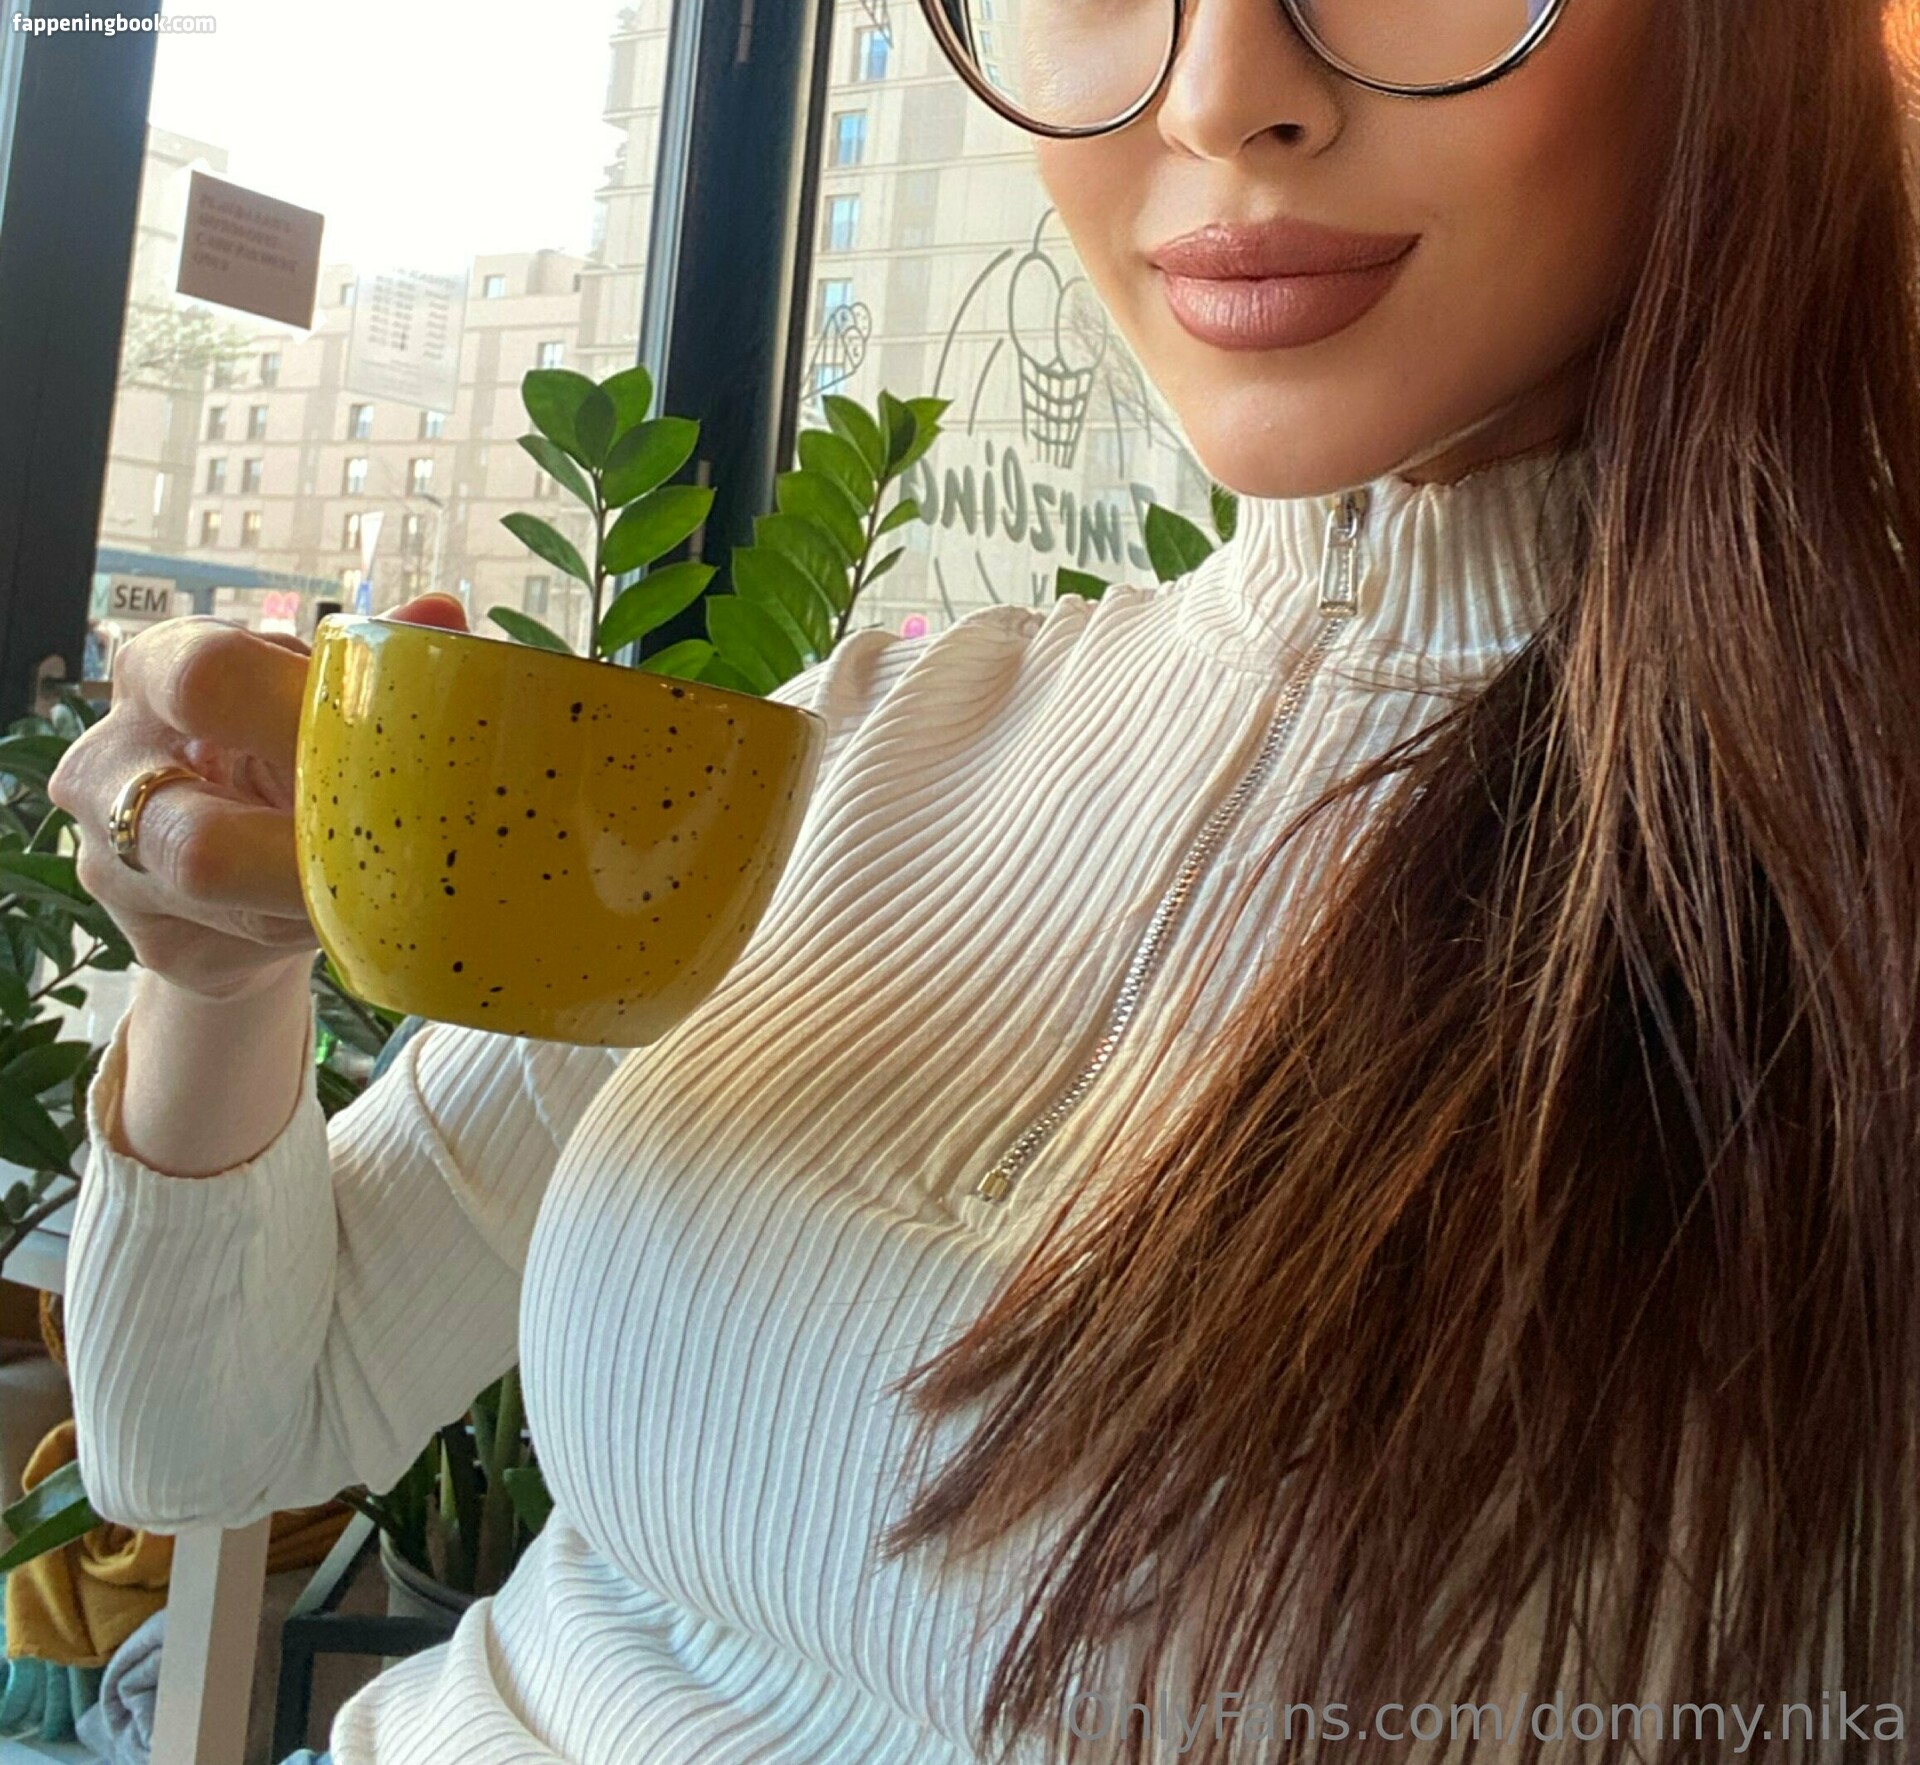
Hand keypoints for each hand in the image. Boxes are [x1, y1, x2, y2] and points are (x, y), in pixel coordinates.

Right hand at [48, 595, 471, 1002]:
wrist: (254, 870)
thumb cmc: (298, 757)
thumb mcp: (332, 701)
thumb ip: (384, 660)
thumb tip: (441, 612)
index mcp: (159, 672)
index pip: (206, 677)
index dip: (299, 714)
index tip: (382, 743)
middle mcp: (110, 760)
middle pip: (195, 823)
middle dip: (310, 841)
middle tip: (402, 844)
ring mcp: (112, 859)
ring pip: (217, 890)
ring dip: (318, 890)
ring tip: (394, 881)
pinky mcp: (151, 939)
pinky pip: (245, 942)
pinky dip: (317, 928)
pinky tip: (354, 917)